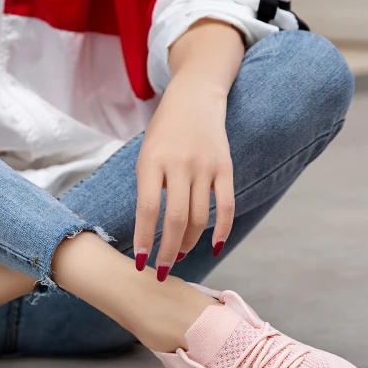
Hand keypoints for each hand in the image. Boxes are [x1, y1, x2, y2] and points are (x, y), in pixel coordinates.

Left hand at [133, 78, 234, 279]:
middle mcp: (179, 164)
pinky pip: (226, 206)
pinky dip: (222, 230)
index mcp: (152, 162)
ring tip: (181, 255)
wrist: (194, 98)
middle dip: (168, 250)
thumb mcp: (145, 155)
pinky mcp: (226, 167)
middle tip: (163, 270)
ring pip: (199, 217)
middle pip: (175, 219)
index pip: (147, 209)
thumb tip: (151, 232)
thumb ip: (148, 189)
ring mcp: (205, 166)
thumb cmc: (163, 133)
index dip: (145, 239)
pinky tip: (215, 247)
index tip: (141, 261)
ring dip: (190, 242)